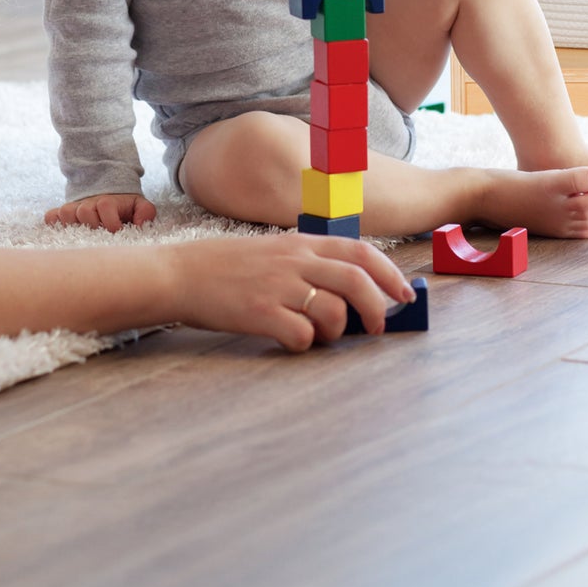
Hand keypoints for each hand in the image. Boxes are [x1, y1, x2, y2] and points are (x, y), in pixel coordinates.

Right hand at [45, 193, 157, 231]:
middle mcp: (88, 202)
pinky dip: (54, 224)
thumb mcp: (140, 206)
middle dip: (94, 227)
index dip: (112, 225)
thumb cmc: (125, 207)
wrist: (108, 194)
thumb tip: (140, 226)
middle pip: (84, 212)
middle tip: (101, 237)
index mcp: (108, 201)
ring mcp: (74, 207)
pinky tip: (64, 234)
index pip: (105, 208)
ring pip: (66, 213)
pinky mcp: (62, 213)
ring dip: (74, 226)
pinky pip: (51, 217)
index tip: (118, 233)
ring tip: (85, 236)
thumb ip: (145, 213)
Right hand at [169, 234, 416, 350]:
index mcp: (302, 242)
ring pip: (333, 310)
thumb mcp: (276, 251)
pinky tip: (291, 340)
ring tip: (322, 335)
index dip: (389, 273)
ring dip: (338, 330)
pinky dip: (305, 343)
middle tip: (378, 327)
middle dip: (377, 307)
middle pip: (356, 280)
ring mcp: (278, 286)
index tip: (405, 294)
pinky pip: (301, 334)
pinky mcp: (260, 313)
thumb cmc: (231, 267)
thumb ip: (311, 264)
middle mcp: (295, 260)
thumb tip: (353, 291)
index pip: (360, 252)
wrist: (183, 274)